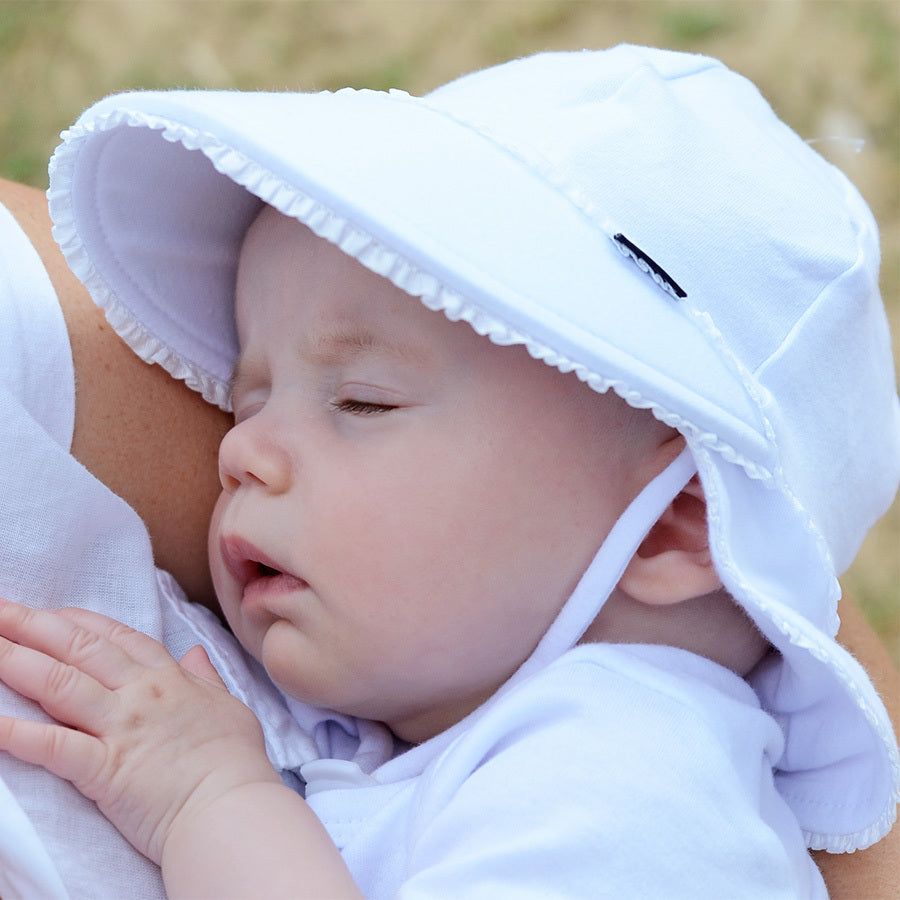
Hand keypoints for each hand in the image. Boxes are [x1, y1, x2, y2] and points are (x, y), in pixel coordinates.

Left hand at [0, 599, 281, 864]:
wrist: (232, 806)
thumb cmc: (237, 763)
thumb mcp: (229, 708)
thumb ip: (207, 679)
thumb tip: (196, 654)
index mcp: (168, 679)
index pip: (117, 638)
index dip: (80, 622)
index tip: (52, 612)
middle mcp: (139, 694)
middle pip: (78, 649)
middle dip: (33, 625)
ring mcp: (119, 728)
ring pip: (58, 684)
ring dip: (15, 662)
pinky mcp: (102, 769)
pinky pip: (51, 746)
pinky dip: (15, 733)